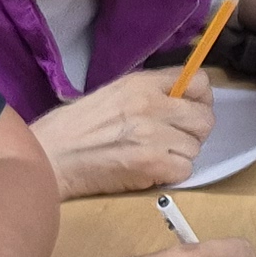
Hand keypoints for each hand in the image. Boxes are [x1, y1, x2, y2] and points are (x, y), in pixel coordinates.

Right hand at [33, 68, 215, 197]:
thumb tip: (182, 97)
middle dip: (194, 132)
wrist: (50, 156)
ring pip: (195, 148)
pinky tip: (150, 170)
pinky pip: (184, 171)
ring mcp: (153, 137)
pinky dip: (171, 174)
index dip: (200, 99)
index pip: (200, 82)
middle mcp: (152, 106)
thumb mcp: (113, 93)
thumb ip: (150, 92)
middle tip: (174, 138)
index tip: (189, 109)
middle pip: (205, 119)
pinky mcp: (151, 165)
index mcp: (142, 84)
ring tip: (155, 155)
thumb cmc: (74, 126)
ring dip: (180, 155)